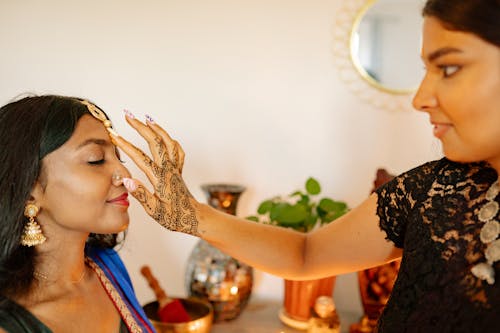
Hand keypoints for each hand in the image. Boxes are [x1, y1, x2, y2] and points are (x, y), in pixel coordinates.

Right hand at [111, 115, 198, 235]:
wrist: (194, 218)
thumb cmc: (173, 217)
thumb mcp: (155, 212)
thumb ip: (141, 195)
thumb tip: (128, 181)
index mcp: (160, 179)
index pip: (140, 158)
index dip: (126, 145)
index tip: (114, 135)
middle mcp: (169, 170)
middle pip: (155, 142)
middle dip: (141, 127)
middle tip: (128, 115)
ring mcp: (175, 168)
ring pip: (167, 142)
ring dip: (156, 128)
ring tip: (146, 117)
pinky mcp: (179, 169)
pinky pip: (177, 150)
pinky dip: (169, 139)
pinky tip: (163, 135)